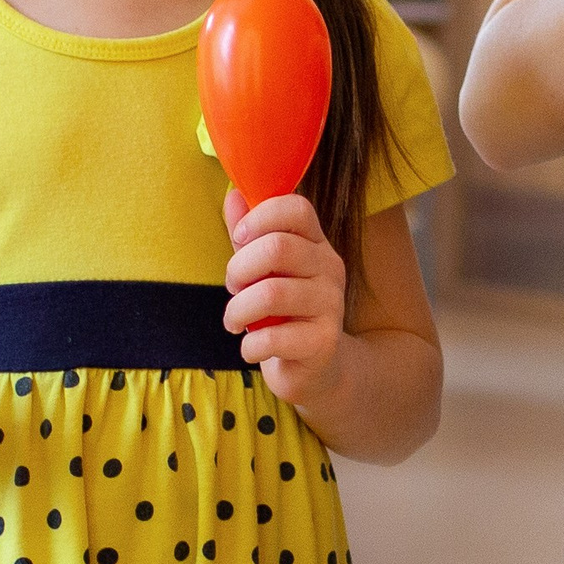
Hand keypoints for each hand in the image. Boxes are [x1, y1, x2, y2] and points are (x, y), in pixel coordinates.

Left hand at [223, 189, 346, 406]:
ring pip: (271, 293)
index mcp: (316, 243)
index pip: (296, 208)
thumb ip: (249, 234)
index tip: (238, 241)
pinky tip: (251, 349)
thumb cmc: (284, 314)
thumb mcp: (264, 271)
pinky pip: (274, 337)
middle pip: (277, 247)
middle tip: (232, 289)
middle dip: (238, 269)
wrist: (316, 370)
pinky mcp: (324, 343)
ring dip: (238, 310)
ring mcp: (331, 305)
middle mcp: (330, 268)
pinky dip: (250, 346)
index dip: (259, 217)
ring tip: (234, 321)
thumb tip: (234, 194)